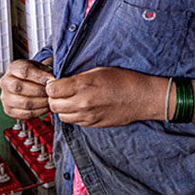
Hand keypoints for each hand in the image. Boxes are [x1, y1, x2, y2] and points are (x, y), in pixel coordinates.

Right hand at [0, 58, 54, 119]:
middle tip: (51, 92)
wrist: (29, 83)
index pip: (24, 71)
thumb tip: (53, 81)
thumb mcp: (41, 67)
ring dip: (41, 102)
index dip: (39, 76)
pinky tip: (46, 107)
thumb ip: (46, 71)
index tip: (51, 80)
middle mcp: (5, 82)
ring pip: (23, 102)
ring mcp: (5, 97)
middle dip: (39, 91)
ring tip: (50, 100)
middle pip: (19, 87)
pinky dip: (39, 111)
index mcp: (13, 67)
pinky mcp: (9, 110)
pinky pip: (25, 113)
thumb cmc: (36, 74)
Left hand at [46, 67, 164, 127]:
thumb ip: (78, 77)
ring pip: (61, 116)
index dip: (52, 84)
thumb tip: (62, 81)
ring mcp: (87, 116)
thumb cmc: (125, 80)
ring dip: (62, 107)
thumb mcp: (100, 70)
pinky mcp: (92, 124)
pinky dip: (73, 114)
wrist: (142, 97)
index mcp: (83, 86)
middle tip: (61, 91)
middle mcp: (82, 103)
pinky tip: (81, 106)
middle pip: (53, 104)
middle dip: (54, 97)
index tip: (56, 82)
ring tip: (71, 99)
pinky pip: (73, 122)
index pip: (52, 89)